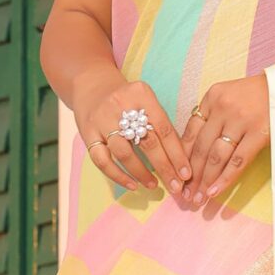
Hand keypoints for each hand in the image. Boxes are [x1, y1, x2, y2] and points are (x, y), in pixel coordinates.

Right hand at [74, 71, 191, 197]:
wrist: (91, 87)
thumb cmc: (127, 100)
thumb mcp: (145, 101)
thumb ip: (160, 123)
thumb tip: (180, 159)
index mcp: (142, 95)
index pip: (164, 129)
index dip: (177, 154)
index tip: (186, 174)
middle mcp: (122, 105)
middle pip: (148, 142)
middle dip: (164, 168)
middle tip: (175, 187)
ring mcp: (102, 119)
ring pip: (125, 153)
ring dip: (142, 174)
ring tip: (153, 185)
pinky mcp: (87, 132)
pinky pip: (102, 160)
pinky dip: (118, 176)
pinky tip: (132, 185)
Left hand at [184, 74, 269, 206]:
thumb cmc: (256, 95)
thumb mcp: (229, 96)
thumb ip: (212, 117)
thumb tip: (193, 151)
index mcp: (212, 97)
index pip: (190, 131)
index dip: (181, 156)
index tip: (177, 175)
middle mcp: (222, 108)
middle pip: (200, 147)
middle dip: (191, 174)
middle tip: (185, 195)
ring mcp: (241, 121)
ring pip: (216, 156)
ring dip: (205, 180)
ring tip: (198, 199)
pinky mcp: (259, 133)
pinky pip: (238, 161)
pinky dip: (225, 178)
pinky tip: (215, 191)